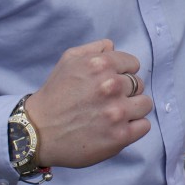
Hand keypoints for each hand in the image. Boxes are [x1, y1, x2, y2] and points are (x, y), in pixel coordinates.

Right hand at [24, 40, 152, 168]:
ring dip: (133, 108)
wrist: (38, 132)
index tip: (111, 83)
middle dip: (126, 91)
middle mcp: (111, 86)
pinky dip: (135, 127)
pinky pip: (144, 126)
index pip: (133, 64)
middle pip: (139, 84)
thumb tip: (114, 47)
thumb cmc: (54, 95)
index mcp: (101, 65)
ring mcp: (117, 112)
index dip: (123, 73)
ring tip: (115, 114)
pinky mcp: (120, 136)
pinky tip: (118, 127)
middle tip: (108, 101)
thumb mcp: (69, 60)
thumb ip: (95, 49)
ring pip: (145, 104)